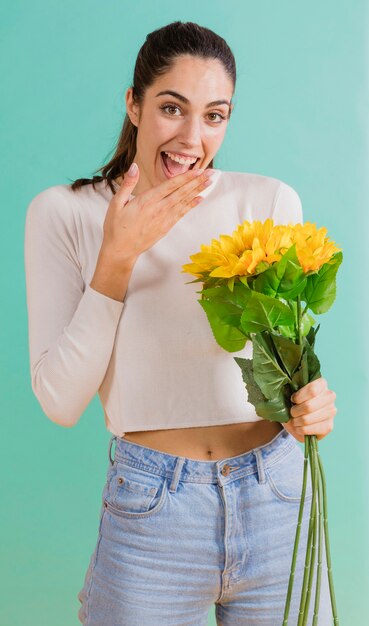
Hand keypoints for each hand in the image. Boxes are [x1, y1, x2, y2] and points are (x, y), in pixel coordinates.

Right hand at [101, 163, 215, 265]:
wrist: (120, 251)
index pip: (170, 185)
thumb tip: (134, 166)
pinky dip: (191, 205)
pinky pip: (181, 214)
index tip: (198, 170)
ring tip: (210, 182)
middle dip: (197, 182)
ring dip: (198, 191)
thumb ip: (127, 184)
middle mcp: (158, 209)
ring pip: (184, 202)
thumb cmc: (116, 226)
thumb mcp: (116, 203)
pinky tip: (199, 198)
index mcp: (146, 201)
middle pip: (182, 193)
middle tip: (212, 173)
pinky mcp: (166, 227)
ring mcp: (164, 220)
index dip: (186, 177)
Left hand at [282, 377, 336, 442]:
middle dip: (295, 411)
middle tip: (292, 412)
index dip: (299, 396)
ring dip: (297, 421)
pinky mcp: (329, 426)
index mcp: (321, 383)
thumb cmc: (292, 402)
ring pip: (308, 419)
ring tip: (295, 420)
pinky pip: (312, 430)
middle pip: (309, 406)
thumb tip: (277, 388)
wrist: (295, 418)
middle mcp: (329, 396)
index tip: (292, 399)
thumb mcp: (288, 392)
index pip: (312, 389)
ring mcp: (331, 411)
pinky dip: (301, 430)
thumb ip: (285, 387)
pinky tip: (299, 427)